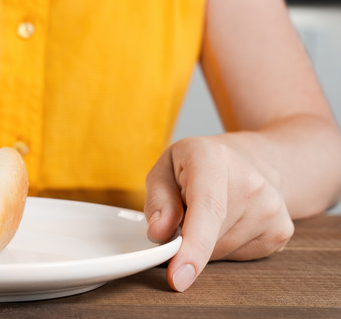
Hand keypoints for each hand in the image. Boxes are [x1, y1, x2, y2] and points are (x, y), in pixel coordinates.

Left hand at [144, 135, 293, 291]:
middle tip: (185, 212)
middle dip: (186, 239)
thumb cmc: (196, 166)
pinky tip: (227, 222)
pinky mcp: (281, 232)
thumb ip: (158, 200)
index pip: (207, 208)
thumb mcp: (164, 169)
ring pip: (220, 252)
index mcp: (212, 160)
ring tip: (208, 212)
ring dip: (205, 244)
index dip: (193, 247)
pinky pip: (238, 257)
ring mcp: (271, 209)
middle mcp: (250, 183)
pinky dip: (223, 248)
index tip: (178, 279)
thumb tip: (159, 234)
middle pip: (208, 238)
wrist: (246, 161)